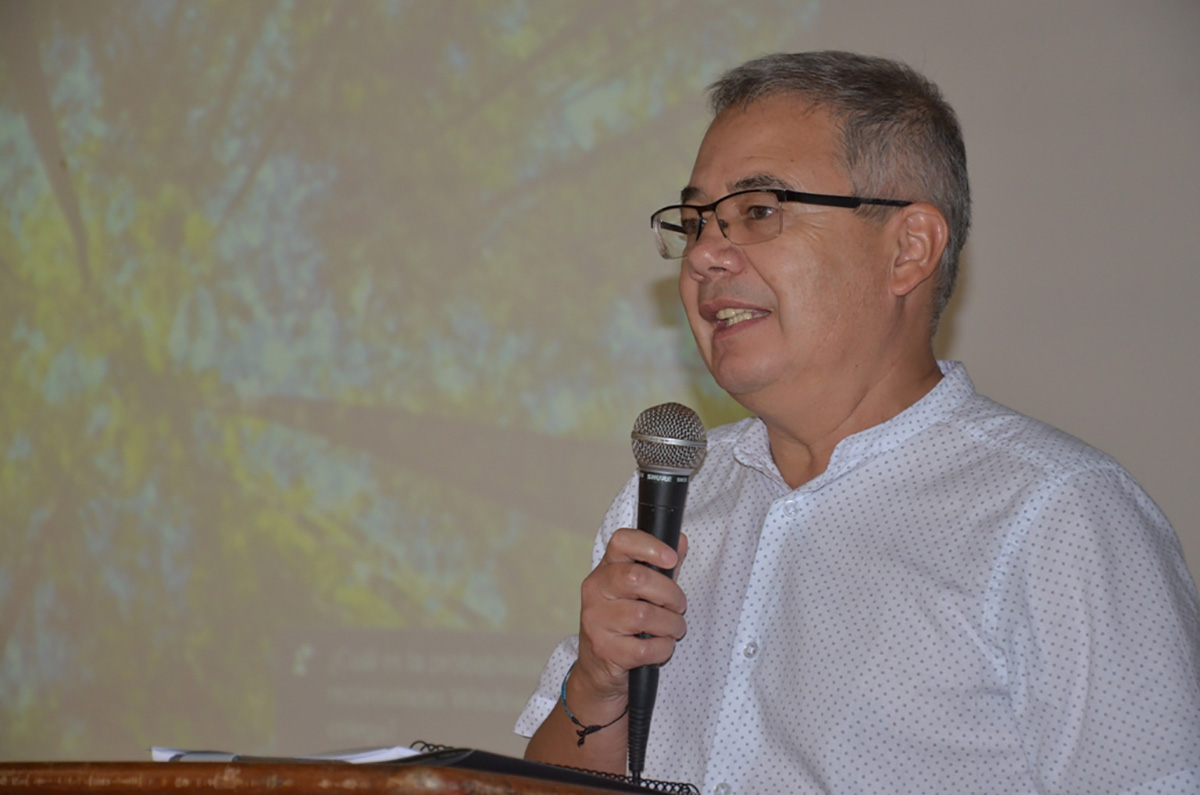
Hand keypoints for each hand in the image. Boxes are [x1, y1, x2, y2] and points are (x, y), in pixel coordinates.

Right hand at [574, 528, 688, 703]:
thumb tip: (679, 540)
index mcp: (604, 570)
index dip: (649, 546)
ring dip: (671, 624)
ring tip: (673, 629)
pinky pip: (645, 648)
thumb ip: (660, 567)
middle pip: (637, 578)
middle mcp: (595, 591)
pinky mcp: (605, 650)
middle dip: (669, 593)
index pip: (621, 541)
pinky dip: (663, 648)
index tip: (671, 559)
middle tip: (678, 606)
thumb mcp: (639, 592)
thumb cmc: (623, 625)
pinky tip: (660, 647)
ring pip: (643, 615)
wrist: (597, 670)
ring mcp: (596, 621)